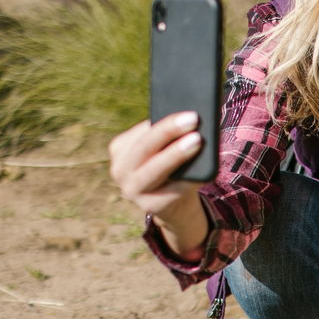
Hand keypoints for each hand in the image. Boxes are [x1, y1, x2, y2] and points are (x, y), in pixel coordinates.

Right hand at [108, 113, 210, 259]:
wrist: (174, 203)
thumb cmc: (172, 167)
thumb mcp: (166, 148)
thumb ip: (170, 136)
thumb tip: (192, 121)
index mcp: (120, 148)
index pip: (142, 131)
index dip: (165, 121)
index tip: (186, 112)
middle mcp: (120, 169)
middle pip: (144, 146)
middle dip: (168, 130)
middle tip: (193, 119)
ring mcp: (131, 190)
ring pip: (153, 169)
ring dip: (176, 154)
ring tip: (197, 140)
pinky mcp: (148, 206)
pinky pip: (168, 190)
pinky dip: (185, 180)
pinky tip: (198, 174)